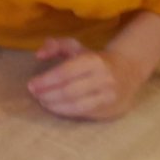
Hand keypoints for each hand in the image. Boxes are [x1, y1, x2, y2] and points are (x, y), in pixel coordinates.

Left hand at [26, 38, 148, 119]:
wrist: (128, 71)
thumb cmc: (95, 59)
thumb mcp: (76, 47)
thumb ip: (55, 46)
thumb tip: (38, 54)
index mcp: (93, 61)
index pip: (64, 73)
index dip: (45, 81)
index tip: (31, 85)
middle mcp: (103, 79)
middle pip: (68, 91)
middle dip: (47, 95)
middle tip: (35, 95)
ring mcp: (108, 96)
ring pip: (76, 105)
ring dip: (55, 106)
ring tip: (43, 102)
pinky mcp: (110, 110)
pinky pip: (84, 114)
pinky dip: (66, 112)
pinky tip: (56, 108)